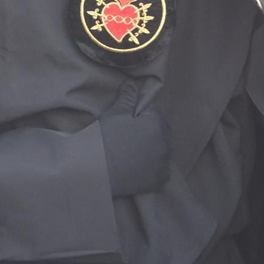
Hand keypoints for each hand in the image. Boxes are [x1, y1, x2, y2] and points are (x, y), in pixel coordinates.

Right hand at [98, 80, 169, 196]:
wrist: (97, 172)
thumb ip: (127, 98)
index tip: (126, 120)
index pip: (153, 111)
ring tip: (132, 151)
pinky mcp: (159, 180)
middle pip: (160, 130)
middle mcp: (166, 143)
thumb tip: (133, 83)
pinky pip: (160, 168)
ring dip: (152, 147)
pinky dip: (152, 166)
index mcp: (157, 123)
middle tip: (128, 135)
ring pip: (161, 149)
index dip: (139, 113)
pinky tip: (138, 166)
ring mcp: (164, 163)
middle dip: (148, 129)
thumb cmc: (105, 139)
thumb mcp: (115, 114)